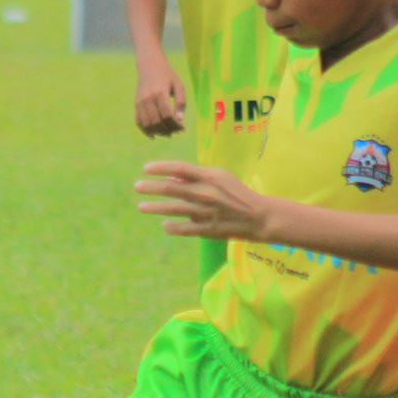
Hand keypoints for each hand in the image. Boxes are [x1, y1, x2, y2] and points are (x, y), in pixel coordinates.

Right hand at [134, 57, 186, 137]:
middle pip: (157, 121)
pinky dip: (145, 131)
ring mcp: (140, 102)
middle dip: (169, 130)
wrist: (149, 65)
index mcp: (160, 92)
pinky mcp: (136, 104)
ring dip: (159, 132)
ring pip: (148, 124)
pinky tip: (154, 136)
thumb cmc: (167, 75)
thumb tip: (180, 119)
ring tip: (168, 134)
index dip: (176, 124)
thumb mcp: (178, 85)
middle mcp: (148, 98)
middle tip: (177, 132)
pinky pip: (138, 121)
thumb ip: (181, 101)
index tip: (183, 128)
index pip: (167, 115)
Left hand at [136, 161, 272, 240]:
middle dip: (151, 187)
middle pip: (171, 189)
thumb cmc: (238, 193)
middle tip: (137, 186)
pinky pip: (184, 228)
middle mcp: (206, 194)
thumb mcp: (220, 178)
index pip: (180, 169)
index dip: (161, 168)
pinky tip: (165, 225)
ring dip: (154, 207)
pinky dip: (172, 227)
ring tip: (141, 206)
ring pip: (173, 209)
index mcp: (210, 177)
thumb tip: (172, 179)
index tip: (146, 168)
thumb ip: (197, 177)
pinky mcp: (208, 230)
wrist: (259, 217)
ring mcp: (206, 213)